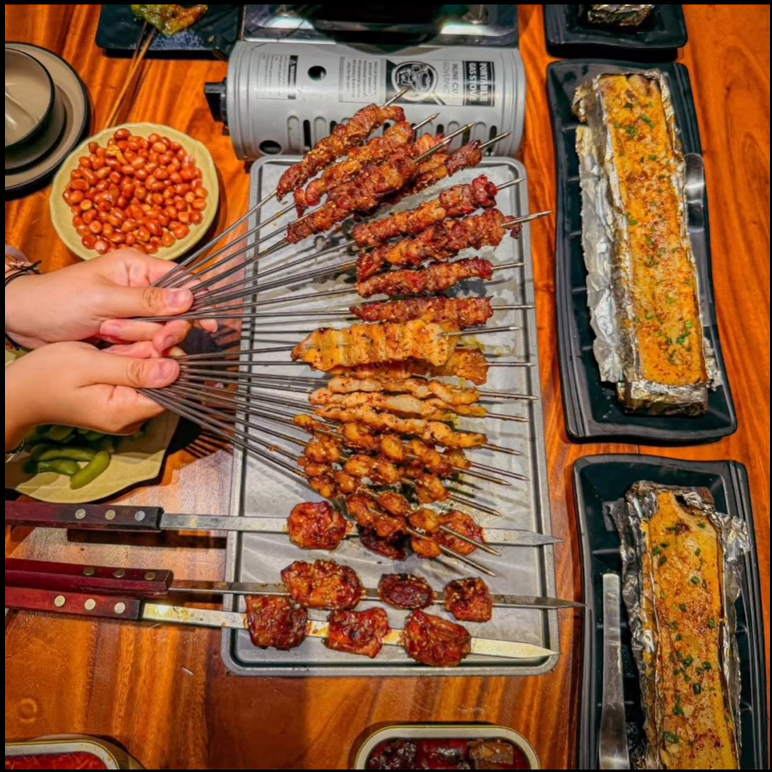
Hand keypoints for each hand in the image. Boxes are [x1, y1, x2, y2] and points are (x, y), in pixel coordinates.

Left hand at [4, 248, 214, 351]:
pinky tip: (116, 346)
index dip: (200, 301)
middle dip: (165, 328)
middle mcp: (141, 288)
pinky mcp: (126, 332)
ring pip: (160, 330)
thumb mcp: (102, 299)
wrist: (25, 322)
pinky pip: (145, 343)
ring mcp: (134, 312)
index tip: (210, 325)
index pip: (183, 280)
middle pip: (176, 311)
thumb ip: (147, 301)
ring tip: (108, 335)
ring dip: (141, 338)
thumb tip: (189, 299)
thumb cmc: (57, 300)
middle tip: (157, 343)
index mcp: (138, 267)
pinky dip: (135, 348)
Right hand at [4, 341, 177, 450]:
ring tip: (113, 337)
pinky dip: (130, 358)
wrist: (19, 392)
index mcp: (127, 412)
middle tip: (123, 333)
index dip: (171, 360)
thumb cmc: (47, 375)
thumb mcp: (89, 365)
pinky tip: (113, 346)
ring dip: (139, 352)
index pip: (172, 390)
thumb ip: (133, 369)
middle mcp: (133, 418)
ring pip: (151, 375)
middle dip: (152, 352)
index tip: (158, 335)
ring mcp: (127, 411)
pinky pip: (137, 377)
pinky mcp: (121, 401)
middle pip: (164, 381)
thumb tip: (175, 370)